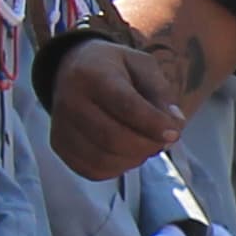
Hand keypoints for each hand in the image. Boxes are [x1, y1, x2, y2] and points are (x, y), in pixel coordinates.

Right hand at [50, 38, 186, 179]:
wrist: (74, 69)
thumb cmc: (114, 69)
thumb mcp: (142, 65)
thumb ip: (161, 92)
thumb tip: (175, 123)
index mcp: (92, 75)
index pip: (125, 106)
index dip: (154, 124)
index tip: (174, 133)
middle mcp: (70, 101)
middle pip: (114, 138)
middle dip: (148, 146)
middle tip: (164, 141)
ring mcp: (61, 125)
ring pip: (104, 158)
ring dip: (135, 159)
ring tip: (146, 144)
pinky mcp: (60, 145)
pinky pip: (93, 170)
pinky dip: (118, 168)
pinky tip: (127, 153)